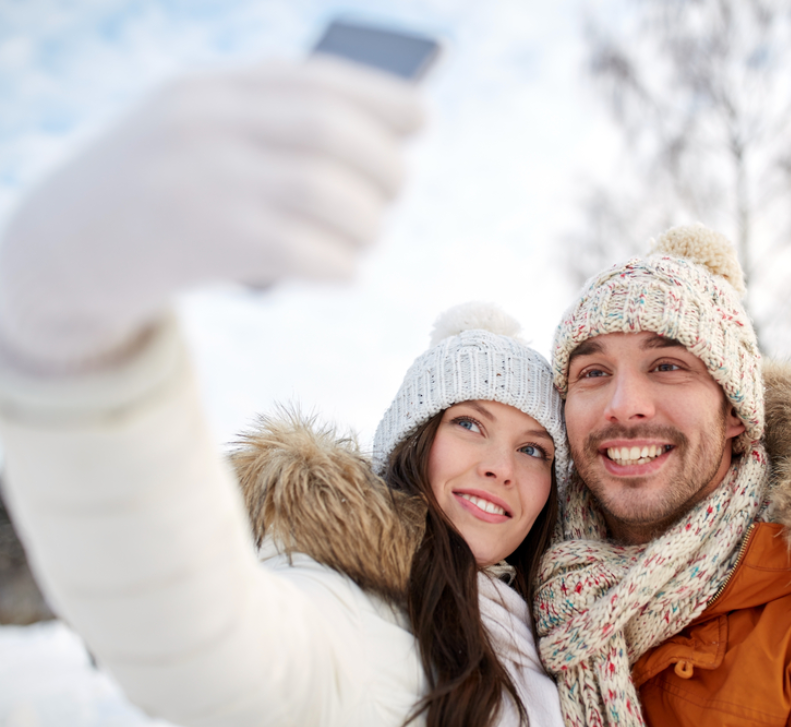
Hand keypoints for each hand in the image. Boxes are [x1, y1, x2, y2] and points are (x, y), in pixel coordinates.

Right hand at [0, 57, 423, 370]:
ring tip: (365, 240)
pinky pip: (302, 250)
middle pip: (332, 132)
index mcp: (209, 90)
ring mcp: (200, 181)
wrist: (56, 255)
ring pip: (325, 191)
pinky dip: (341, 264)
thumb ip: (268, 129)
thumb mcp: (194, 138)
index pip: (316, 78)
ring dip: (367, 222)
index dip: (381, 97)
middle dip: (385, 165)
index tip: (422, 118)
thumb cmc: (152, 199)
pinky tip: (346, 273)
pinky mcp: (200, 242)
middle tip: (392, 195)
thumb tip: (385, 142)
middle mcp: (205, 123)